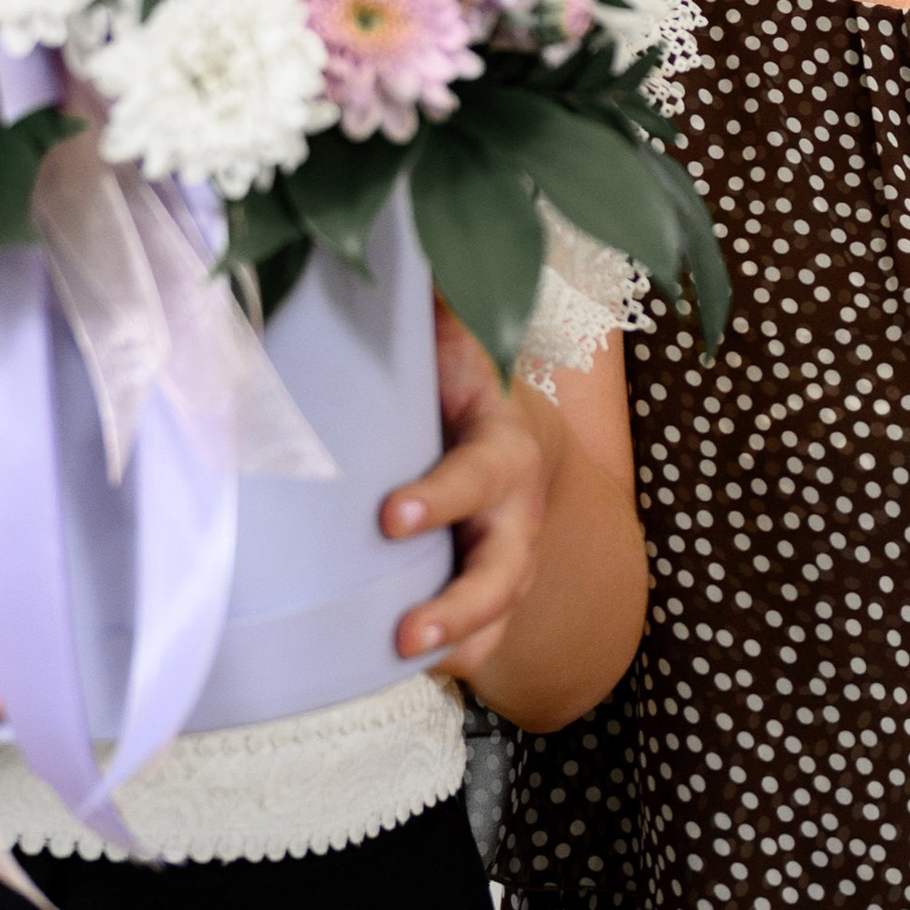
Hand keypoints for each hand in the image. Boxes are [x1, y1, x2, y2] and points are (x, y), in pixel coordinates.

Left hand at [386, 307, 553, 679]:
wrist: (518, 433)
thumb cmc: (460, 382)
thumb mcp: (451, 339)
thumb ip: (429, 302)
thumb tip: (391, 230)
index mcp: (501, 443)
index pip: (477, 473)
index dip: (441, 496)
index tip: (391, 517)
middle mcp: (515, 511)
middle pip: (503, 566)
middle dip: (459, 600)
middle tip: (404, 630)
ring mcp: (506, 558)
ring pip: (498, 613)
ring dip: (456, 642)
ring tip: (406, 666)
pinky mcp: (487, 593)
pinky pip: (482, 641)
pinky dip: (454, 663)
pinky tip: (411, 680)